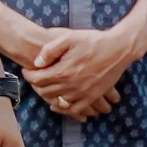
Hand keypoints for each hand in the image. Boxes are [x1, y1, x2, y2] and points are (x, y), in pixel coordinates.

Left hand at [20, 27, 135, 121]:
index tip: (27, 70)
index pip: (37, 79)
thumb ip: (50, 50)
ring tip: (45, 88)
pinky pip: (74, 109)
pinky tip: (59, 104)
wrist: (119, 49)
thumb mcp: (69, 37)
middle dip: (36, 85)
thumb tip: (37, 62)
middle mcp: (71, 86)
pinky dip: (64, 109)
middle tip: (35, 78)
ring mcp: (82, 93)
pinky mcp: (92, 97)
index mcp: (63, 71)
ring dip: (48, 96)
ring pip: (57, 102)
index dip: (28, 75)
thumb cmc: (94, 41)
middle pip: (45, 92)